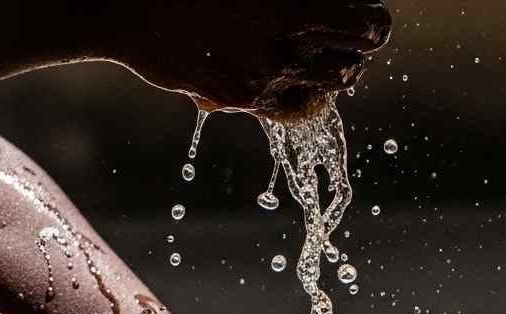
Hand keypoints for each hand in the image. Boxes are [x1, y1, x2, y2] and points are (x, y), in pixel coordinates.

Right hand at [115, 0, 391, 117]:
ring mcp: (265, 79)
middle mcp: (285, 46)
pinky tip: (305, 88)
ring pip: (328, 91)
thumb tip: (327, 2)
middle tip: (359, 40)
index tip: (374, 19)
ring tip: (335, 63)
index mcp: (292, 5)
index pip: (366, 25)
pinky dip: (307, 101)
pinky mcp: (244, 100)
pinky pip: (294, 111)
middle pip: (351, 63)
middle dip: (358, 51)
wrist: (129, 9)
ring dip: (336, 78)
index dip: (376, 23)